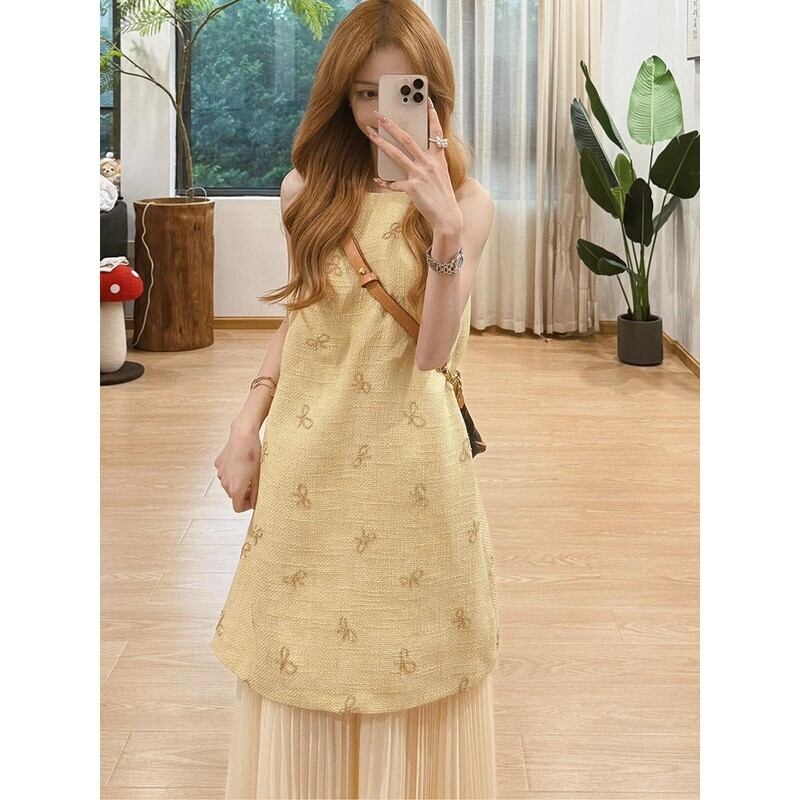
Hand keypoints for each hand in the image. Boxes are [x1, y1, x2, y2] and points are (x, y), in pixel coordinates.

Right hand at [213, 426, 263, 512]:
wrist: (243, 435)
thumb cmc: (254, 455)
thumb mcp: (259, 476)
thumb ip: (256, 493)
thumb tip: (256, 505)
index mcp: (235, 488)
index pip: (238, 508)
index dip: (247, 506)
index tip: (254, 498)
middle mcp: (225, 483)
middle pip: (233, 496)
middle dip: (244, 493)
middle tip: (254, 484)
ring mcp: (220, 473)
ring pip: (229, 484)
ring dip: (237, 482)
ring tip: (249, 471)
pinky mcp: (218, 464)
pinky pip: (225, 473)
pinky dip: (233, 472)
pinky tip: (241, 463)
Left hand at [366, 99, 463, 232]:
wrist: (447, 216)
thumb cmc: (443, 197)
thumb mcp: (441, 176)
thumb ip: (431, 164)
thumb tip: (419, 157)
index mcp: (438, 158)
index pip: (435, 132)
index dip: (431, 116)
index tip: (426, 101)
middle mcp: (428, 163)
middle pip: (407, 139)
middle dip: (391, 125)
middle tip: (380, 115)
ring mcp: (419, 174)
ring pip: (396, 154)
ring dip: (381, 143)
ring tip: (370, 133)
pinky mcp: (412, 188)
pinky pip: (393, 183)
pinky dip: (385, 182)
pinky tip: (377, 179)